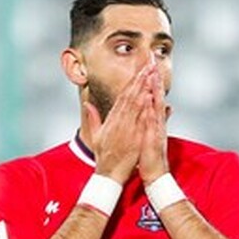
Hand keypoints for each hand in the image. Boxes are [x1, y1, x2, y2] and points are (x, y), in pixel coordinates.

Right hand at [86, 63, 155, 183]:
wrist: (108, 174)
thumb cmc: (104, 156)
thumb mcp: (97, 135)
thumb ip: (93, 118)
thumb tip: (87, 104)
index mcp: (113, 119)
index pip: (124, 96)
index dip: (133, 82)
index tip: (140, 70)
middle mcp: (119, 120)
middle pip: (130, 95)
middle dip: (140, 78)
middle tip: (148, 64)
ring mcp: (125, 128)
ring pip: (135, 103)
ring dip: (143, 87)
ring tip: (150, 73)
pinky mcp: (132, 136)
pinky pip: (138, 119)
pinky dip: (143, 107)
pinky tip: (149, 95)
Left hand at [138, 67, 170, 185]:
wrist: (156, 175)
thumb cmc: (149, 156)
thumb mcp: (148, 136)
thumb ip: (148, 121)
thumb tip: (146, 110)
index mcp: (152, 120)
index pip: (150, 95)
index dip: (148, 79)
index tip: (146, 64)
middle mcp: (156, 121)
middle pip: (155, 95)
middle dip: (153, 76)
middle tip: (152, 59)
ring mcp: (157, 128)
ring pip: (156, 104)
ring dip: (155, 88)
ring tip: (152, 72)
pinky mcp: (154, 137)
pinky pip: (153, 120)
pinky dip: (152, 109)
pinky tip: (150, 98)